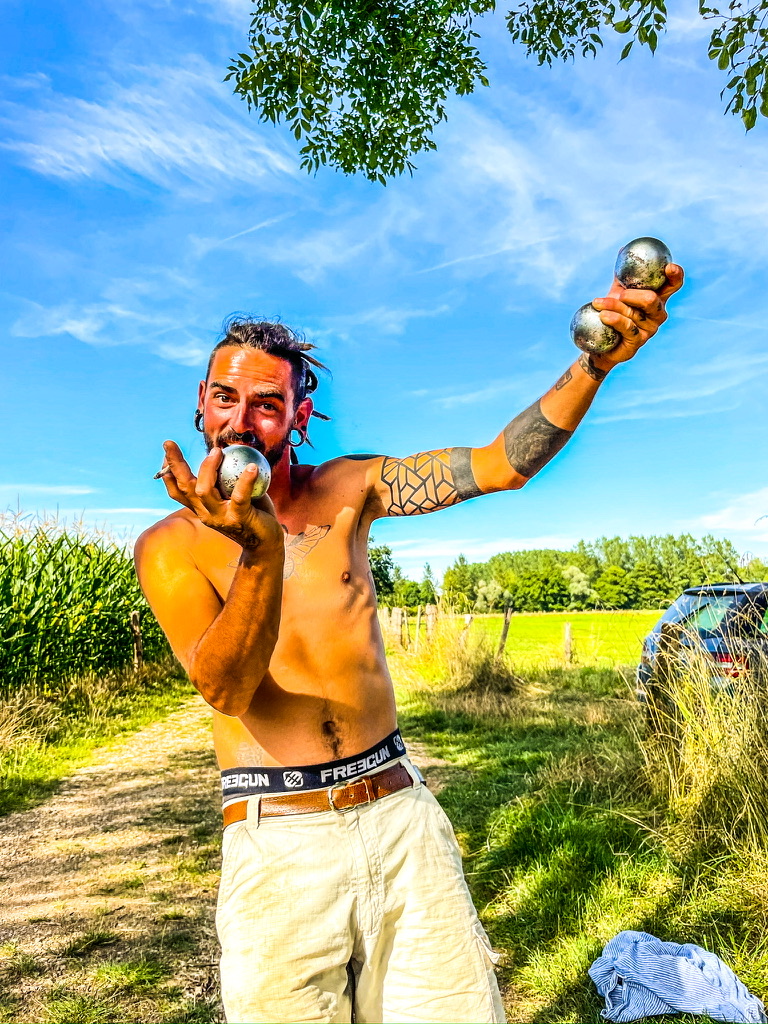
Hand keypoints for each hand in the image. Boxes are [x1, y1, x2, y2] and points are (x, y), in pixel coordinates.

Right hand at [157, 441, 283, 553]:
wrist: (265, 544)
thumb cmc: (252, 514)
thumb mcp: (233, 495)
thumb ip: (226, 479)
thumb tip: (226, 450)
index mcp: (201, 508)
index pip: (177, 491)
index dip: (168, 471)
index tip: (167, 450)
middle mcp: (206, 513)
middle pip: (184, 487)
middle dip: (175, 464)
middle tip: (169, 443)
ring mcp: (220, 517)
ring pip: (204, 490)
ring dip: (208, 468)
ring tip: (218, 451)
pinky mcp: (239, 519)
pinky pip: (239, 496)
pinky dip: (245, 480)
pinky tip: (252, 467)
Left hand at [589, 263, 683, 369]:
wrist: (601, 343)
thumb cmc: (613, 314)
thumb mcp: (618, 292)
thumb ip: (622, 275)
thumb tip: (622, 249)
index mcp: (658, 298)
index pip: (674, 285)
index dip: (676, 276)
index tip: (668, 267)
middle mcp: (658, 313)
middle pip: (652, 299)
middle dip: (633, 294)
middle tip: (618, 293)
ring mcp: (650, 329)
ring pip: (634, 313)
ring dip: (613, 305)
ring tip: (597, 302)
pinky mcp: (638, 342)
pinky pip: (626, 326)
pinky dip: (613, 318)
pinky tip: (603, 315)